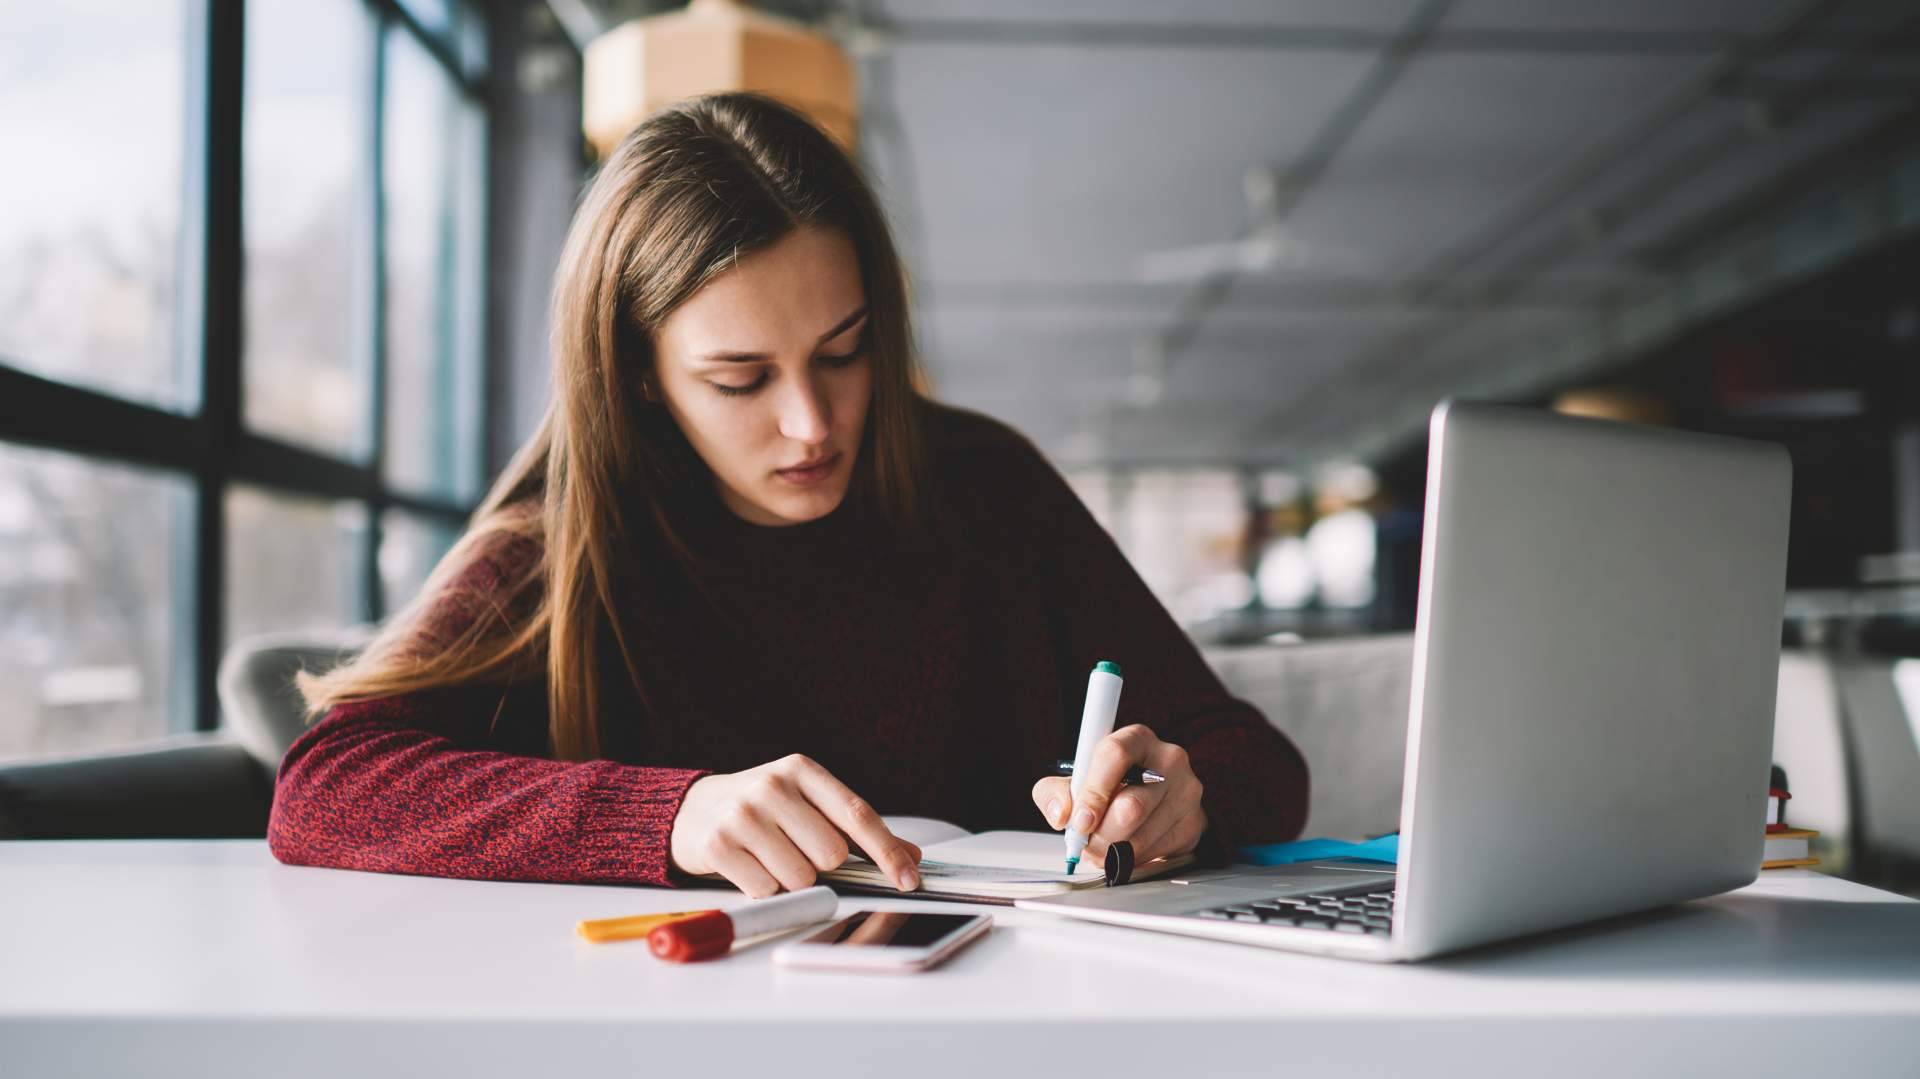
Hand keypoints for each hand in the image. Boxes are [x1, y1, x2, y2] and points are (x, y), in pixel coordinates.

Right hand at [669, 754, 921, 897]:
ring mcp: (743, 815)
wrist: (693, 809)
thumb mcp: (809, 805)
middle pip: (830, 854)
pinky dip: (765, 889)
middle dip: (822, 866)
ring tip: (770, 858)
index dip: (888, 852)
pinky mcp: (718, 845)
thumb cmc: (763, 809)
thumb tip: (910, 856)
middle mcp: (773, 786)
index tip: (909, 879)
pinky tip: (750, 866)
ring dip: (792, 881)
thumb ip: (857, 830)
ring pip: (800, 878)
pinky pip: (766, 890)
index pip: (858, 814)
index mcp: (802, 770)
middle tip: (797, 851)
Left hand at [1031, 725, 1206, 866]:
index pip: (1114, 756)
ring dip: (1112, 852)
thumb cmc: (1108, 785)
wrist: (1147, 801)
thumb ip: (1054, 792)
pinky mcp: (1193, 824)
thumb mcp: (1073, 780)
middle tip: (1086, 844)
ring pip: (1142, 837)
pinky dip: (1132, 860)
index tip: (1080, 821)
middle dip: (1100, 835)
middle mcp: (1168, 760)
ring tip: (1102, 848)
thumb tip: (1061, 815)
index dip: (1092, 793)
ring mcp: (1186, 792)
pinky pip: (1157, 854)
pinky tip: (1125, 849)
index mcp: (1136, 738)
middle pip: (1131, 806)